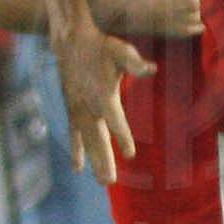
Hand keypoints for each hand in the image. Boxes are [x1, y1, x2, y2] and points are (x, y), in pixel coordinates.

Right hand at [53, 22, 152, 184]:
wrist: (71, 42)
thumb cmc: (100, 46)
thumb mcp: (120, 51)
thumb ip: (134, 63)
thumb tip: (152, 68)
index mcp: (103, 95)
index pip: (115, 121)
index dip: (123, 137)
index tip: (130, 154)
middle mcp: (89, 107)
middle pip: (98, 139)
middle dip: (104, 160)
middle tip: (110, 181)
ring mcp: (78, 110)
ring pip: (87, 141)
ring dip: (94, 161)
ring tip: (102, 181)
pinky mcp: (72, 109)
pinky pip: (74, 135)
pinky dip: (76, 151)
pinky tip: (77, 168)